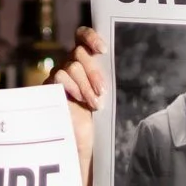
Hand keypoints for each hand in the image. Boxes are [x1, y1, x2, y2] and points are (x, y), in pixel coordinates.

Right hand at [54, 23, 104, 185]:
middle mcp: (70, 69)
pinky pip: (58, 77)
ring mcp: (58, 79)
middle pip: (77, 52)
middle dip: (93, 70)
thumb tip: (136, 65)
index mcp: (86, 65)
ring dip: (86, 83)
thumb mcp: (109, 100)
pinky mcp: (50, 92)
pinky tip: (81, 101)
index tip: (103, 50)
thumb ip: (110, 81)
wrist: (82, 149)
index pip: (81, 37)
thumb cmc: (100, 126)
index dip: (90, 36)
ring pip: (70, 65)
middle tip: (102, 90)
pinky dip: (72, 87)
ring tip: (95, 103)